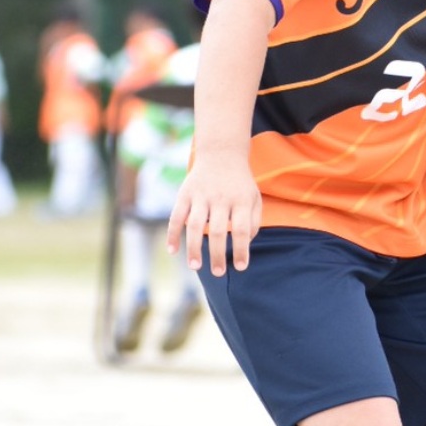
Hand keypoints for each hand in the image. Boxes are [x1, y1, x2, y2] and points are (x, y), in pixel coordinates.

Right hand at [166, 153, 262, 275]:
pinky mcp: (185, 193)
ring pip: (195, 225)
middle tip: (218, 272)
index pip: (241, 229)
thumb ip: (253, 222)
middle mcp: (220, 197)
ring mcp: (201, 195)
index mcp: (241, 200)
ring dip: (194, 248)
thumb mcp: (254, 198)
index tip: (240, 267)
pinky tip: (172, 250)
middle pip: (218, 230)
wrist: (222, 153)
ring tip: (195, 267)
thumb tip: (244, 245)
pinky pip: (176, 216)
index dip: (241, 249)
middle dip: (217, 254)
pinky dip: (172, 234)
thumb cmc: (240, 183)